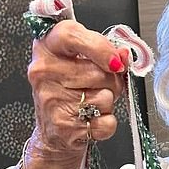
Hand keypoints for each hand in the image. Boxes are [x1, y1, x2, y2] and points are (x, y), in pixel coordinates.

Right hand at [22, 19, 127, 168]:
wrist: (54, 133)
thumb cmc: (68, 92)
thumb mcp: (79, 62)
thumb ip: (102, 52)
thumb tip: (124, 55)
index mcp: (47, 47)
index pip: (71, 35)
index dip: (100, 47)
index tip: (116, 60)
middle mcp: (44, 71)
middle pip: (98, 72)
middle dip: (111, 81)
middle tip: (100, 86)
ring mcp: (52, 100)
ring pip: (105, 97)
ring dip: (108, 102)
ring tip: (92, 103)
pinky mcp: (64, 126)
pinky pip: (106, 122)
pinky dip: (107, 123)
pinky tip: (93, 120)